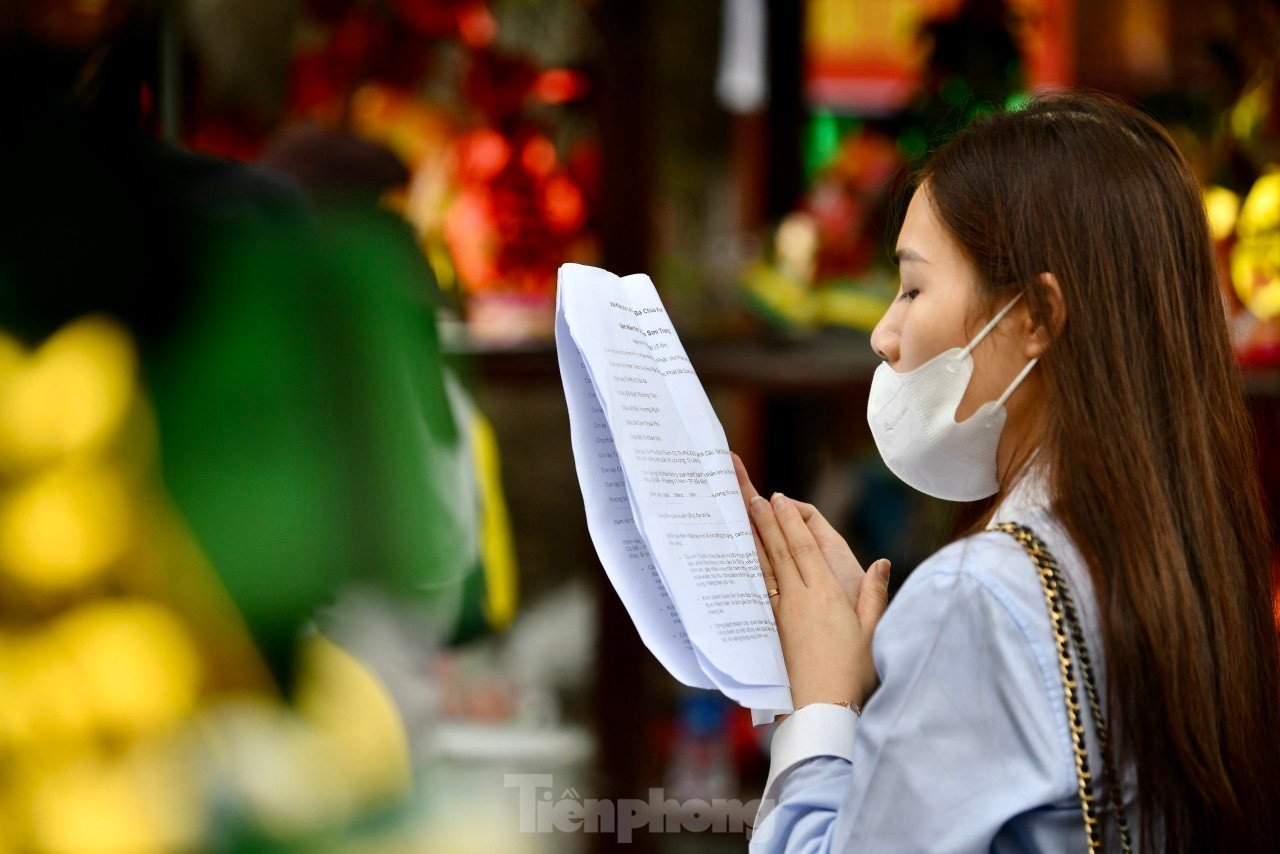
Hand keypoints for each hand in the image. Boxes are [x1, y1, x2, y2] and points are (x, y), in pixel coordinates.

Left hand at [730, 453, 891, 711]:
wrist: (822, 709)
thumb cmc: (852, 673)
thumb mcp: (871, 632)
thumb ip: (873, 595)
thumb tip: (881, 562)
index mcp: (825, 594)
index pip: (803, 548)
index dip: (790, 521)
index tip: (778, 498)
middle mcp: (799, 599)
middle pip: (777, 550)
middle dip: (763, 518)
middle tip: (746, 492)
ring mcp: (781, 613)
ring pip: (763, 567)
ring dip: (752, 538)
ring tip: (738, 513)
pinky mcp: (771, 629)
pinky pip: (758, 589)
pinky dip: (749, 568)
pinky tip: (740, 557)